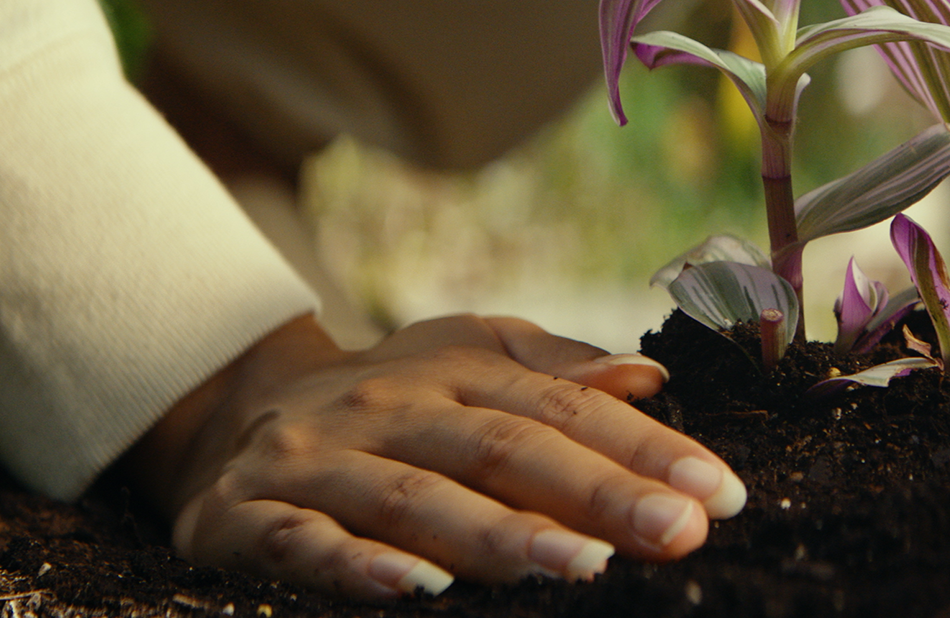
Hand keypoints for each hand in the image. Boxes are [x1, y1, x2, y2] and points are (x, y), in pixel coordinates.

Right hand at [121, 314, 745, 599]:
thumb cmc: (387, 398)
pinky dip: (354, 566)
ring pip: (414, 497)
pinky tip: (414, 590)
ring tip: (580, 565)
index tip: (718, 492)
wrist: (231, 409)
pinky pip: (301, 542)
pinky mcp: (244, 516)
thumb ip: (552, 368)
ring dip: (498, 535)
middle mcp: (389, 407)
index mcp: (454, 370)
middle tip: (677, 533)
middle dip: (596, 492)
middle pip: (502, 448)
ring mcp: (316, 462)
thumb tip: (649, 374)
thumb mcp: (465, 359)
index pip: (563, 407)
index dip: (643, 448)